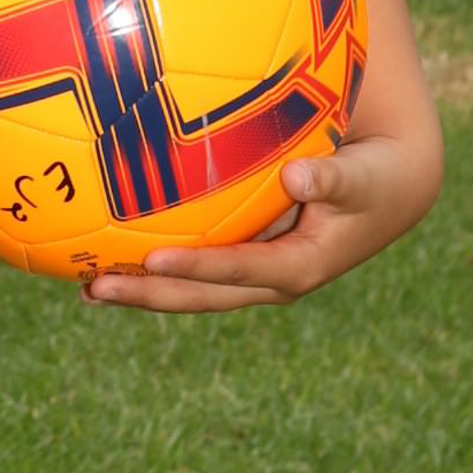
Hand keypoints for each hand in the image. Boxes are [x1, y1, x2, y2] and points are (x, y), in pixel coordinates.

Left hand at [82, 132, 436, 312]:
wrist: (388, 191)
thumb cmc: (374, 177)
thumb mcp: (363, 177)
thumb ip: (332, 177)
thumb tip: (297, 177)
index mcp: (296, 267)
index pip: (237, 271)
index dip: (196, 268)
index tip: (152, 260)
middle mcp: (268, 280)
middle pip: (199, 296)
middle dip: (148, 295)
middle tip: (93, 289)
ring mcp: (253, 274)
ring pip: (189, 289)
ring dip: (141, 289)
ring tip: (85, 285)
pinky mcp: (244, 259)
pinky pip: (193, 266)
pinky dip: (154, 264)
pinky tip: (109, 248)